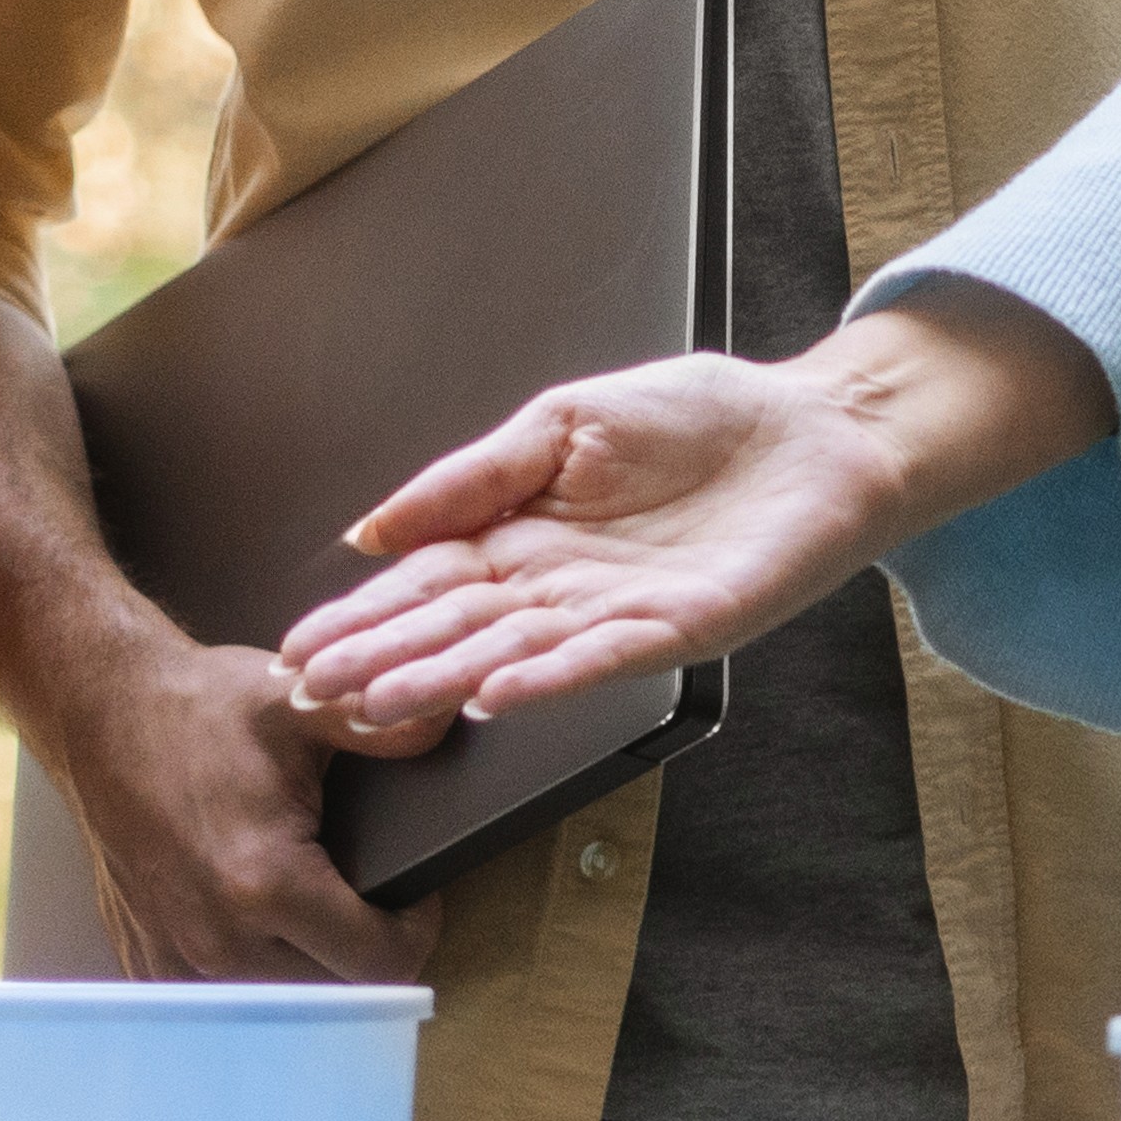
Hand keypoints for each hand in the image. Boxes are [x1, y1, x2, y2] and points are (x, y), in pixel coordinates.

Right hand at [39, 633, 416, 984]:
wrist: (102, 711)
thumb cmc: (202, 708)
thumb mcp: (302, 704)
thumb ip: (384, 724)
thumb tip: (454, 720)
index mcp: (266, 883)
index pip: (380, 964)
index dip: (415, 931)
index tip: (413, 895)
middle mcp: (218, 939)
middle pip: (335, 992)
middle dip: (365, 950)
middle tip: (370, 896)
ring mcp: (175, 957)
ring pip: (280, 1002)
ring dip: (310, 965)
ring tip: (318, 906)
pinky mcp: (145, 959)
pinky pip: (222, 996)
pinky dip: (253, 970)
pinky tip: (259, 921)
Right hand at [286, 347, 909, 744]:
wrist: (819, 426)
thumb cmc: (704, 418)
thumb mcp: (563, 422)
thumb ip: (470, 477)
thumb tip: (371, 527)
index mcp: (524, 536)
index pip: (427, 583)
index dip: (364, 615)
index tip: (300, 649)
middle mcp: (561, 587)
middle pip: (457, 629)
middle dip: (384, 659)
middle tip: (315, 693)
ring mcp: (617, 613)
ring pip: (515, 654)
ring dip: (447, 680)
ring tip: (382, 703)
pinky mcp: (680, 627)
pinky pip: (604, 658)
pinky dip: (549, 677)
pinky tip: (498, 694)